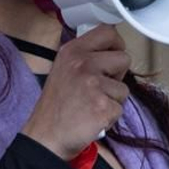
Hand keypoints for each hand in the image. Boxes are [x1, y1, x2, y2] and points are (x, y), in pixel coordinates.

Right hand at [20, 25, 129, 159]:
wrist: (45, 137)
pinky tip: (92, 118)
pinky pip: (120, 109)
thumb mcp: (62, 69)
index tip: (113, 55)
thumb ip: (84, 57)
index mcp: (72, 51)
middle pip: (124, 58)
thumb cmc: (55, 107)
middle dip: (117, 75)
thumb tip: (110, 51)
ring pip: (123, 88)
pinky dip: (109, 117)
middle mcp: (83, 63)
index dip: (116, 44)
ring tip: (91, 106)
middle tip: (99, 88)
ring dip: (112, 100)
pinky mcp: (102, 106)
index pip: (107, 31)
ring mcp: (93, 84)